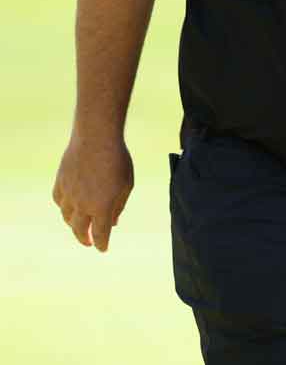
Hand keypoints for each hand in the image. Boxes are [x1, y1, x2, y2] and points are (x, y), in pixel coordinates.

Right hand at [52, 135, 133, 251]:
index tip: (103, 249)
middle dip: (84, 239)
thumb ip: (119, 206)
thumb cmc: (117, 159)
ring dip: (73, 224)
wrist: (96, 136)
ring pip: (66, 217)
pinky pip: (59, 200)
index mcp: (101, 208)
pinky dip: (63, 206)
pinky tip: (68, 206)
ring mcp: (69, 193)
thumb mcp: (126, 184)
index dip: (101, 244)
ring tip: (78, 225)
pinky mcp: (60, 181)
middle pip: (79, 230)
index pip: (100, 234)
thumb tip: (113, 222)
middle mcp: (82, 205)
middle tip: (88, 242)